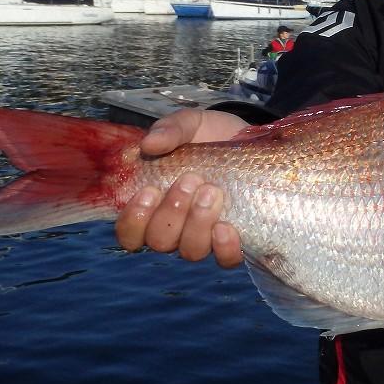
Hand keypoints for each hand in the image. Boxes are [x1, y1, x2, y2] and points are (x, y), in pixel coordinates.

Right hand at [115, 108, 248, 267]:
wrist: (254, 141)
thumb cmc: (213, 136)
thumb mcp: (191, 124)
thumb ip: (170, 129)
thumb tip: (149, 143)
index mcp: (155, 204)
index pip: (130, 233)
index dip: (133, 221)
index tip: (149, 190)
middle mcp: (177, 227)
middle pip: (160, 242)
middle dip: (172, 212)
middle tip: (191, 179)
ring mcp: (206, 236)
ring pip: (190, 251)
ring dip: (197, 224)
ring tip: (212, 191)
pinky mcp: (237, 239)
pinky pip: (225, 260)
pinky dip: (224, 248)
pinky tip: (227, 226)